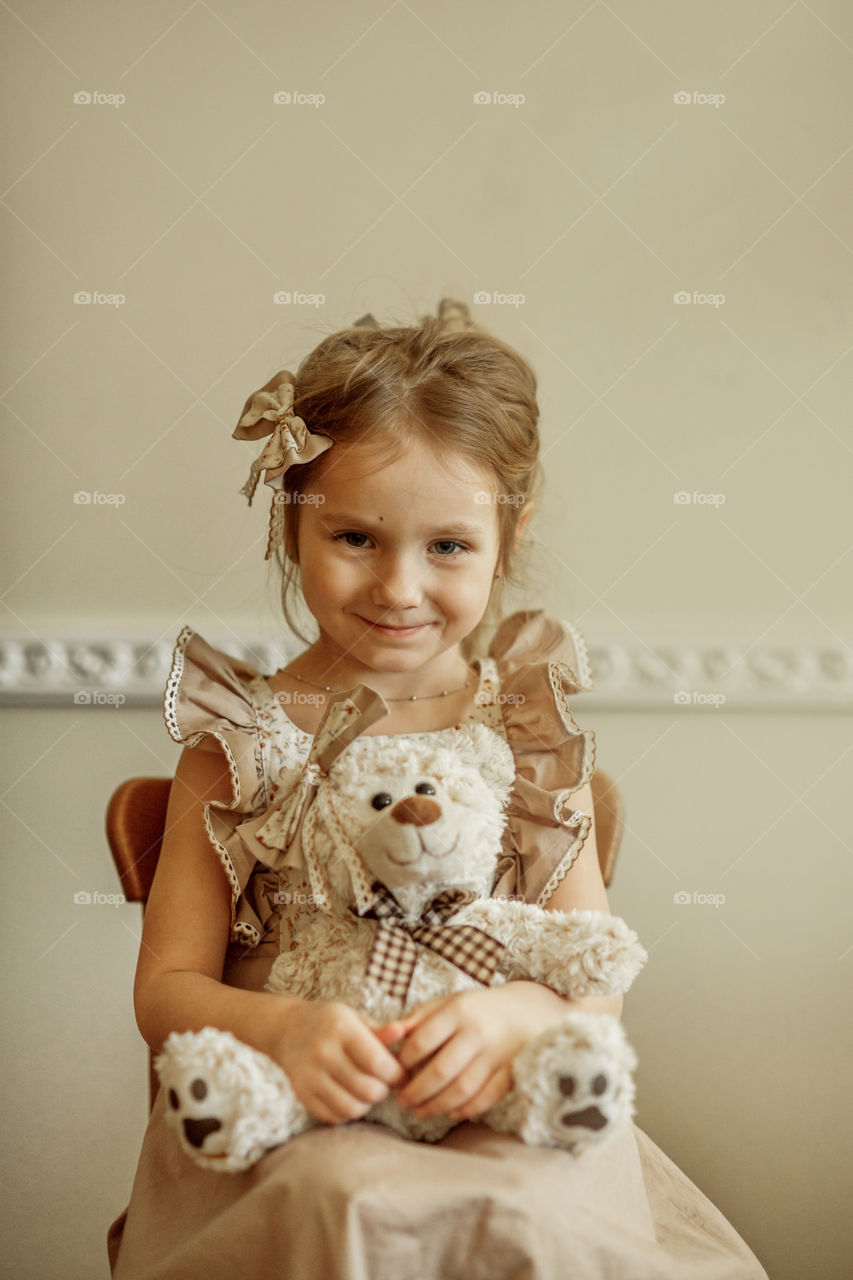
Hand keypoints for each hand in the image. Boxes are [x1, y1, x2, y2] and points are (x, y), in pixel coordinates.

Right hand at [267, 999, 407, 1124]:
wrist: (288, 1029)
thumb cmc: (331, 1023)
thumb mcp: (355, 1019)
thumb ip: (380, 1032)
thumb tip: (403, 1032)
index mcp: (340, 1028)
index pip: (377, 1062)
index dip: (396, 1074)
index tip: (402, 1074)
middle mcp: (323, 1052)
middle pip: (367, 1089)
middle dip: (384, 1090)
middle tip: (386, 1083)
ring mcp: (309, 1076)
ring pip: (352, 1108)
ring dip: (368, 1104)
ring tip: (369, 1090)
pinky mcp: (301, 1094)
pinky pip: (334, 1117)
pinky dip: (348, 1112)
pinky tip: (351, 1097)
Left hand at [374, 982, 570, 1121]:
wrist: (527, 1009)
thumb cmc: (477, 1008)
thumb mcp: (449, 1002)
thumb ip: (419, 1018)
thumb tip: (387, 1034)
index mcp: (458, 1010)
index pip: (421, 1041)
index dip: (403, 1062)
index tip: (394, 1073)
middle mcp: (477, 1031)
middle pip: (440, 1071)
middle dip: (416, 1092)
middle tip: (402, 1102)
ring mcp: (497, 1053)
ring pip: (462, 1088)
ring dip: (437, 1105)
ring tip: (420, 1112)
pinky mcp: (513, 1070)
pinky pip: (488, 1096)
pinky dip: (468, 1109)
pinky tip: (452, 1113)